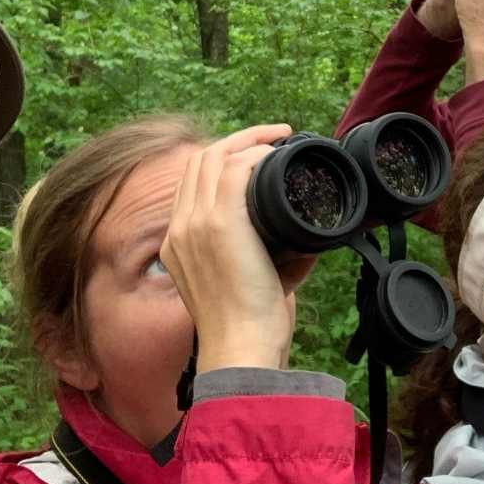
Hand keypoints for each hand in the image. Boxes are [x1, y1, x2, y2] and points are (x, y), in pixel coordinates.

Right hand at [161, 124, 319, 372]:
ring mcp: (196, 223)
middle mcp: (180, 228)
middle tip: (273, 137)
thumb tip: (306, 242)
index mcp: (177, 242)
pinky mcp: (220, 224)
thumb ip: (266, 258)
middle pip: (199, 161)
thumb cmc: (249, 324)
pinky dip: (257, 154)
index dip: (221, 159)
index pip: (191, 182)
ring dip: (250, 139)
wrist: (240, 346)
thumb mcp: (244, 284)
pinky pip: (235, 169)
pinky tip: (276, 155)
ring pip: (215, 156)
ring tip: (279, 136)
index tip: (253, 157)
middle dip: (236, 140)